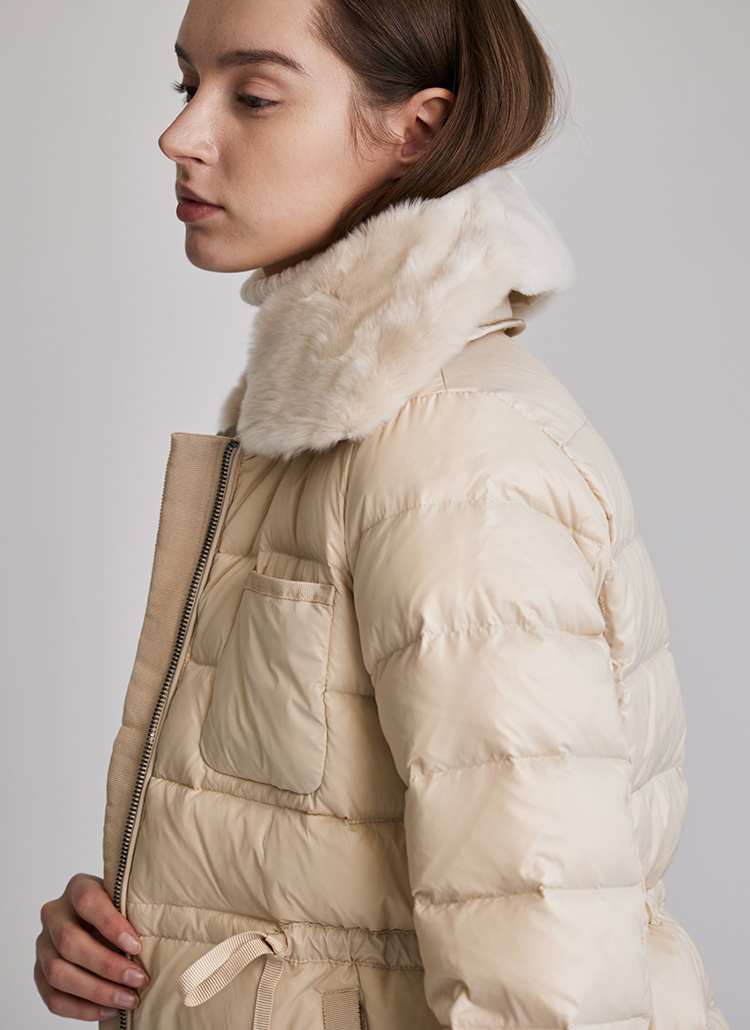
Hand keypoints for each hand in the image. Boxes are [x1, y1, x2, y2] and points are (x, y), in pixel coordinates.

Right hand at [35, 873, 147, 1020]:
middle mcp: (54, 914)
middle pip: (70, 942)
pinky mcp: (39, 973)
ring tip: (128, 999)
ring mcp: (43, 945)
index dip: (111, 924)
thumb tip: (166, 931)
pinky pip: (54, 998)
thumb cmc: (121, 910)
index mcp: (77, 887)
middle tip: (139, 979)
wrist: (99, 923)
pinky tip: (111, 1010)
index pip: (88, 901)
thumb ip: (136, 910)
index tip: (136, 946)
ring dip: (97, 991)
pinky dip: (83, 1009)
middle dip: (107, 966)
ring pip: (58, 973)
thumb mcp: (127, 900)